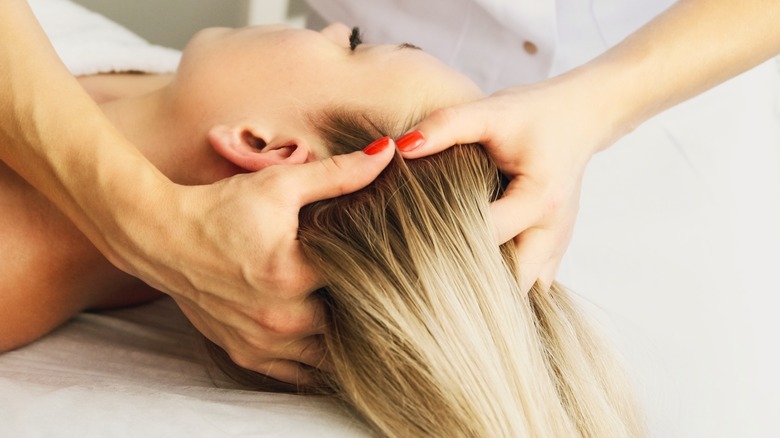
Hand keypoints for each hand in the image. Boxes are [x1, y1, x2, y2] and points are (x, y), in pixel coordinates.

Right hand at [109, 140, 394, 384]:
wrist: (162, 237)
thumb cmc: (221, 208)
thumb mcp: (281, 185)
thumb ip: (339, 174)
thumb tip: (388, 153)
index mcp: (292, 275)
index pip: (360, 281)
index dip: (376, 269)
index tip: (382, 258)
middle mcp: (279, 317)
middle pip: (345, 322)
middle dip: (359, 305)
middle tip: (370, 286)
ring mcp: (261, 341)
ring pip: (325, 355)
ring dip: (338, 335)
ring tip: (346, 310)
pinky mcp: (245, 352)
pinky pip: (295, 372)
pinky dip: (311, 359)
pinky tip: (322, 336)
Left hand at [398, 73, 622, 291]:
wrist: (581, 117)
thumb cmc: (534, 114)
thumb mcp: (491, 112)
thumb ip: (447, 126)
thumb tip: (401, 147)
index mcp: (538, 200)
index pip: (486, 236)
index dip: (447, 241)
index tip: (407, 241)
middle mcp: (552, 232)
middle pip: (508, 280)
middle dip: (468, 281)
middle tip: (422, 277)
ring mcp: (557, 246)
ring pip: (522, 291)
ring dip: (489, 289)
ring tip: (445, 284)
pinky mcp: (553, 252)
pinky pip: (529, 285)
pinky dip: (503, 285)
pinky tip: (472, 279)